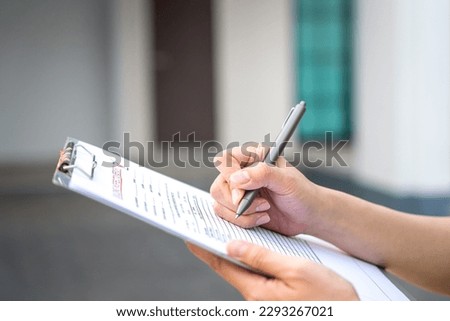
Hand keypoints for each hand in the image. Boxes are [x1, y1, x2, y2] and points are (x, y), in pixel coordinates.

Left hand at [187, 240, 358, 300]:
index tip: (189, 235)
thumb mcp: (296, 271)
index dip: (204, 249)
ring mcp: (266, 299)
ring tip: (224, 233)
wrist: (349, 316)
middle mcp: (257, 297)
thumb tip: (233, 246)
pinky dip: (249, 259)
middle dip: (216, 247)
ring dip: (233, 252)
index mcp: (257, 290)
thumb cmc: (329, 298)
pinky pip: (256, 275)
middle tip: (205, 228)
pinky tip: (251, 249)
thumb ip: (263, 257)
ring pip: (243, 271)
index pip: (222, 265)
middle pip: (229, 268)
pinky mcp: (275, 298)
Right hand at [211, 145, 323, 235]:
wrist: (309, 215)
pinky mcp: (238, 209)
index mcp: (252, 157)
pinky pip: (226, 217)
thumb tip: (237, 178)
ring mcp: (238, 192)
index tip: (241, 195)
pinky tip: (262, 218)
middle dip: (237, 202)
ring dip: (243, 214)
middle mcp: (242, 173)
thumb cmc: (302, 194)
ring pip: (219, 204)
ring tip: (265, 210)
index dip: (229, 178)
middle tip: (262, 205)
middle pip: (219, 186)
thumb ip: (263, 174)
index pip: (225, 161)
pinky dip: (244, 222)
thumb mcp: (287, 181)